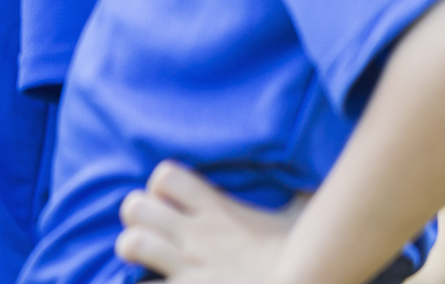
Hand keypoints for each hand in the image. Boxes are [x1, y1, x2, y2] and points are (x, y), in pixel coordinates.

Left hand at [116, 160, 304, 283]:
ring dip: (132, 248)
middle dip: (136, 215)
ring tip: (140, 255)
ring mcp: (192, 268)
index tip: (170, 199)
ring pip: (133, 243)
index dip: (160, 185)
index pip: (167, 177)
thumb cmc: (309, 258)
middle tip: (150, 228)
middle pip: (137, 206)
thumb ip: (299, 199)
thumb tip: (311, 183)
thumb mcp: (303, 221)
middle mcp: (199, 237)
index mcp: (219, 212)